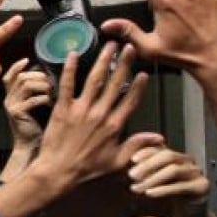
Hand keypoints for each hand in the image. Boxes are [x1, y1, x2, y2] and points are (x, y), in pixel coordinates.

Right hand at [2, 58, 50, 147]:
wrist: (30, 146)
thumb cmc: (36, 125)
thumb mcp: (35, 104)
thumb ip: (37, 90)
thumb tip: (50, 75)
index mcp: (11, 95)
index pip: (9, 76)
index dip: (17, 66)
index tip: (28, 60)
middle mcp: (8, 98)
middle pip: (22, 77)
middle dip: (39, 76)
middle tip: (51, 83)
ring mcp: (11, 106)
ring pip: (26, 84)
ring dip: (42, 86)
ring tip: (53, 92)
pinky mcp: (16, 113)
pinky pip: (32, 99)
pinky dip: (44, 99)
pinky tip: (51, 103)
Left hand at [32, 43, 159, 190]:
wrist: (58, 172)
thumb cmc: (86, 169)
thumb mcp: (117, 161)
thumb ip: (137, 146)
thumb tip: (158, 138)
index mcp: (115, 126)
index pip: (131, 101)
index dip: (138, 86)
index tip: (144, 72)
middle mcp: (100, 114)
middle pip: (116, 84)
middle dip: (124, 64)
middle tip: (129, 47)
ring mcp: (81, 110)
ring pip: (95, 80)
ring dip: (103, 61)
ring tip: (110, 45)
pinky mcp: (62, 109)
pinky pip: (67, 85)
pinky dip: (70, 69)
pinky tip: (73, 54)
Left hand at [128, 144, 209, 216]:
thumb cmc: (166, 200)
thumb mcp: (149, 185)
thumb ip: (140, 174)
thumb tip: (120, 167)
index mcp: (175, 157)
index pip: (160, 148)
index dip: (146, 152)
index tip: (131, 160)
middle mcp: (187, 161)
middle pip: (168, 155)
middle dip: (147, 165)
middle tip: (131, 175)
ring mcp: (196, 173)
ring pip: (174, 169)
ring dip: (152, 179)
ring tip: (136, 188)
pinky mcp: (201, 187)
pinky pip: (181, 186)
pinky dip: (163, 190)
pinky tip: (149, 194)